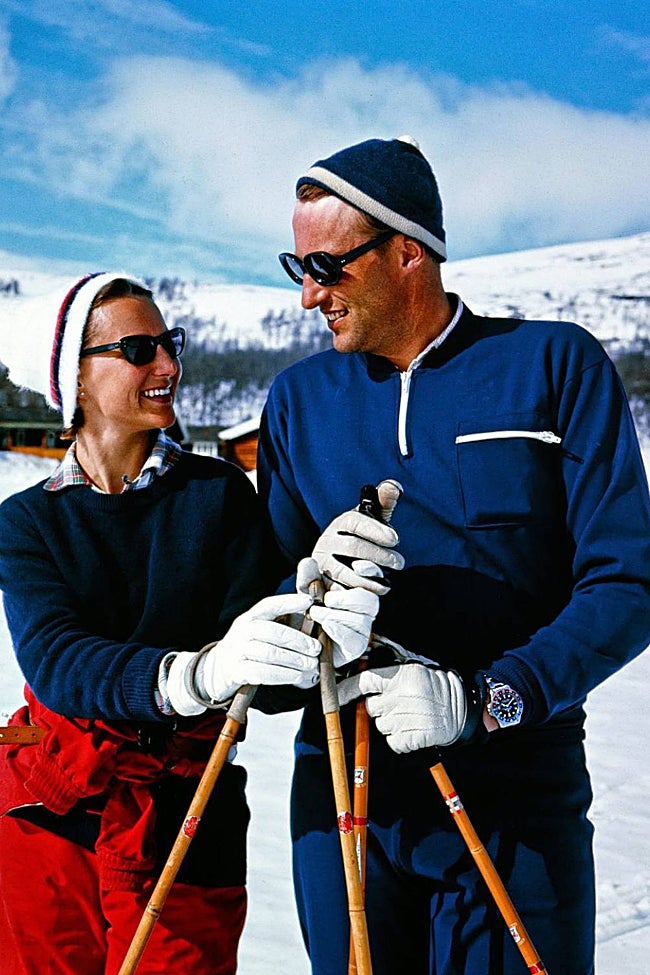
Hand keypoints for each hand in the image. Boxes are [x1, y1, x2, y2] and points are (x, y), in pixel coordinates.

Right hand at [166, 593, 320, 714]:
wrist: (217, 670)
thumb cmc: (248, 649)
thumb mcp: (258, 632)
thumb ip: (280, 627)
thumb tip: (312, 623)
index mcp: (250, 618)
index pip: (269, 605)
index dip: (289, 602)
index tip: (309, 601)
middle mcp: (242, 631)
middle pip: (273, 632)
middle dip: (298, 640)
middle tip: (316, 649)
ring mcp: (237, 651)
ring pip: (269, 653)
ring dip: (294, 660)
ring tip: (312, 665)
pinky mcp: (236, 671)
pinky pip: (262, 672)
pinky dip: (283, 675)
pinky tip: (297, 676)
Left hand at [296, 557, 378, 666]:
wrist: (302, 639)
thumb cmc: (309, 608)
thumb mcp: (305, 590)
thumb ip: (308, 576)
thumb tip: (308, 561)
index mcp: (357, 588)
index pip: (374, 576)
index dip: (371, 571)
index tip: (357, 567)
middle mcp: (365, 608)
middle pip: (371, 600)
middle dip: (348, 598)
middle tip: (327, 599)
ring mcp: (362, 628)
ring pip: (362, 620)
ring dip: (335, 615)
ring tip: (315, 613)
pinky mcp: (356, 647)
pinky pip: (355, 640)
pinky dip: (339, 631)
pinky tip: (325, 626)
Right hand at [312, 509, 403, 594]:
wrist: (335, 566)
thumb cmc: (360, 540)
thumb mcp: (371, 521)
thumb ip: (384, 503)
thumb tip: (394, 487)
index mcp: (340, 524)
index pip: (355, 521)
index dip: (376, 529)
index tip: (395, 539)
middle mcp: (327, 542)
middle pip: (353, 547)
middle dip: (379, 556)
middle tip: (400, 563)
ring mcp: (322, 565)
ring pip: (344, 572)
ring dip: (369, 578)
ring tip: (387, 582)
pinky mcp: (321, 588)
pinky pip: (338, 593)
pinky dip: (357, 595)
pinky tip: (373, 595)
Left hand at [337, 661, 466, 751]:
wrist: (463, 708)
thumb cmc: (436, 686)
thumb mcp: (415, 667)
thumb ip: (389, 664)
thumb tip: (366, 648)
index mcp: (401, 676)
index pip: (364, 681)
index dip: (346, 689)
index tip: (334, 694)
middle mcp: (403, 696)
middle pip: (371, 708)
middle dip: (379, 708)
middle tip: (398, 705)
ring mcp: (408, 718)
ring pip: (381, 726)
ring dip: (391, 724)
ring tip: (410, 716)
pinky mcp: (414, 738)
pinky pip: (393, 743)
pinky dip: (401, 740)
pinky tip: (414, 729)